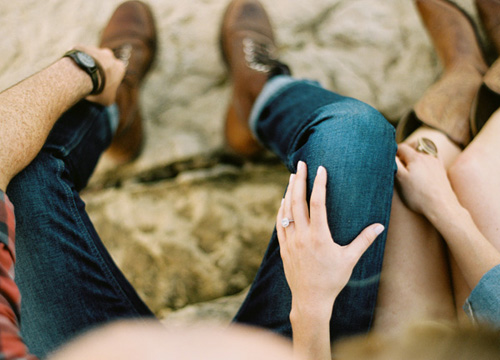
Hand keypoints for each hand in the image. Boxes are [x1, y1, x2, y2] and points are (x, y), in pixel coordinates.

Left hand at [74, 45, 125, 105]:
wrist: (85, 75)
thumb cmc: (99, 89)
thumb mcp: (108, 99)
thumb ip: (110, 95)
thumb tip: (106, 96)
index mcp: (119, 67)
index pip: (116, 73)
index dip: (108, 81)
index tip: (101, 86)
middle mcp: (110, 55)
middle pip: (104, 63)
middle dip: (98, 69)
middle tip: (90, 80)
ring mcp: (95, 49)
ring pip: (91, 57)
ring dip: (87, 64)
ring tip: (79, 75)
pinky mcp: (82, 46)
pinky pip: (78, 54)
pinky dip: (76, 60)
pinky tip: (71, 69)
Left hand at [277, 161, 383, 318]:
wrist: (310, 300)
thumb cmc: (332, 280)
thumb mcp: (350, 259)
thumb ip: (364, 240)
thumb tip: (380, 225)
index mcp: (319, 236)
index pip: (318, 203)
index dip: (319, 184)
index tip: (320, 169)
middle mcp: (302, 236)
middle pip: (298, 201)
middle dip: (299, 180)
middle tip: (300, 164)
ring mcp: (290, 241)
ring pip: (286, 210)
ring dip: (289, 191)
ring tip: (292, 176)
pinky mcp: (284, 247)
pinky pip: (280, 223)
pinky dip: (281, 209)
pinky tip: (283, 200)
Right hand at [395, 143, 456, 214]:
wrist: (441, 207)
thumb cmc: (419, 195)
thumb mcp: (401, 179)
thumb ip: (394, 163)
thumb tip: (389, 154)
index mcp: (415, 157)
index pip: (401, 147)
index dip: (393, 151)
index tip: (389, 160)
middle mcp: (427, 156)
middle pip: (412, 148)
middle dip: (403, 153)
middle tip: (397, 164)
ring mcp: (436, 163)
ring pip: (423, 152)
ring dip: (415, 155)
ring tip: (410, 166)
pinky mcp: (441, 170)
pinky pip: (434, 157)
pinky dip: (427, 157)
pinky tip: (425, 164)